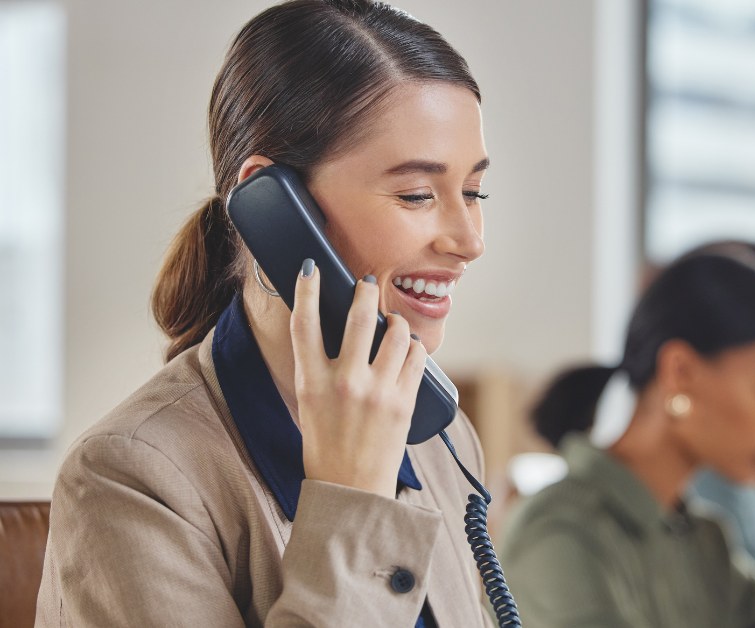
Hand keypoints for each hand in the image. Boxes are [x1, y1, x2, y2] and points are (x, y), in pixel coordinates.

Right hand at [290, 262, 426, 497]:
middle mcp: (344, 383)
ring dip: (394, 322)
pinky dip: (412, 347)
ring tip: (391, 323)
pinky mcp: (404, 402)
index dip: (306, 290)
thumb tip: (334, 330)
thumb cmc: (326, 446)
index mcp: (311, 383)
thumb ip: (320, 369)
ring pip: (394, 333)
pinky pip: (415, 357)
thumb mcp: (310, 405)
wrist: (351, 489)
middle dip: (364, 292)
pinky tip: (406, 349)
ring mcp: (377, 392)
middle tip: (367, 283)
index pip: (303, 323)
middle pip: (356, 318)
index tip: (312, 269)